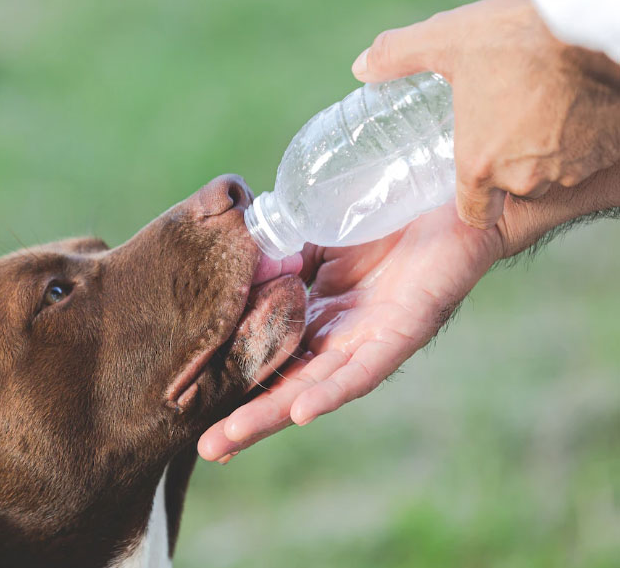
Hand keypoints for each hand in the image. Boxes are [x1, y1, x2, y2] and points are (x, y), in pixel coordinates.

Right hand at [198, 168, 619, 461]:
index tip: (191, 404)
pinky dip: (333, 389)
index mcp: (318, 315)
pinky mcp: (403, 330)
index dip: (235, 378)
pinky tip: (301, 410)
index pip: (268, 355)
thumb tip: (237, 260)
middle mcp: (340, 336)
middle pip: (286, 384)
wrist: (451, 193)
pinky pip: (365, 368)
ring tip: (231, 441)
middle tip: (204, 448)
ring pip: (316, 386)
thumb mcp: (319, 233)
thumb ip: (282, 252)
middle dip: (246, 417)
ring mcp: (370, 338)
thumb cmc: (387, 213)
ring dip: (274, 415)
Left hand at [351, 0, 619, 228]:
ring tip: (542, 107)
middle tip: (508, 121)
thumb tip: (361, 67)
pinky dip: (583, 137)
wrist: (598, 24)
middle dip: (512, 163)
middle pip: (515, 189)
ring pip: (554, 173)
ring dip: (548, 150)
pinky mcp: (609, 149)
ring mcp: (571, 167)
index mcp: (480, 165)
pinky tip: (575, 104)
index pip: (475, 213)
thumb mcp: (450, 40)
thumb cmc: (520, 37)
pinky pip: (591, 155)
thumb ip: (399, 56)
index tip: (475, 167)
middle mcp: (525, 177)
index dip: (474, 194)